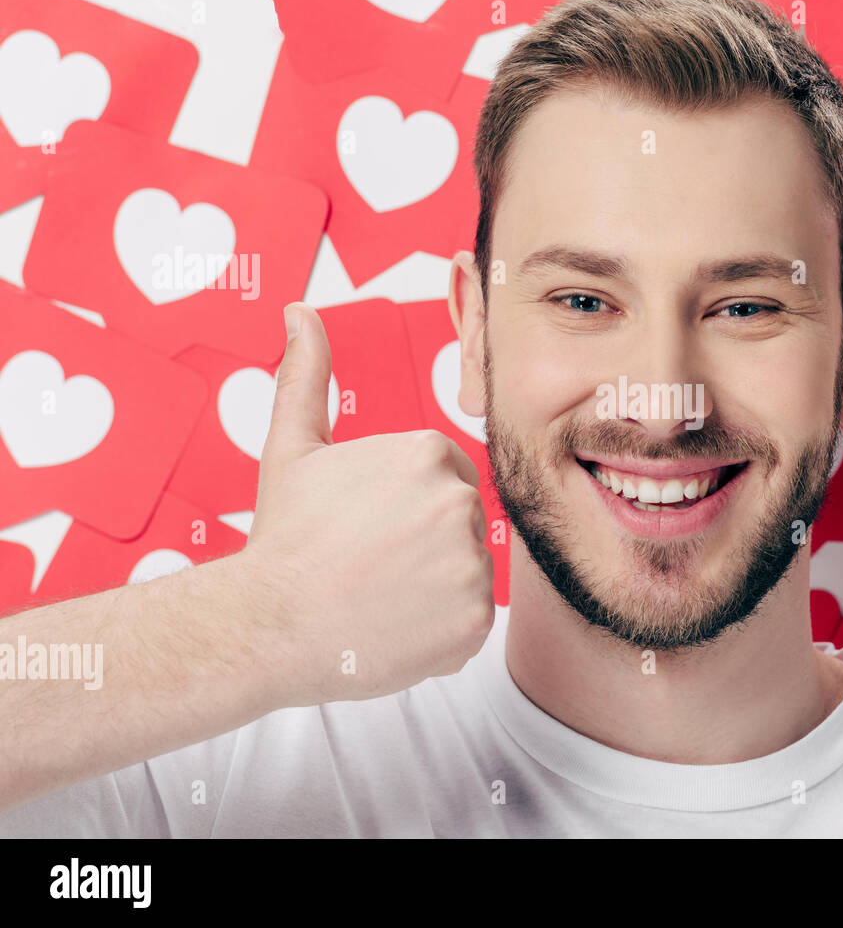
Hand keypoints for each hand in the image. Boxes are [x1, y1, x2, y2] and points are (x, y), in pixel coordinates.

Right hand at [240, 303, 495, 707]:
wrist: (266, 627)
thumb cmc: (283, 539)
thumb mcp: (292, 448)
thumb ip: (307, 376)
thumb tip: (299, 311)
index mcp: (425, 453)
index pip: (445, 477)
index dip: (404, 506)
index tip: (367, 528)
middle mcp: (457, 501)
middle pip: (460, 521)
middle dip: (425, 542)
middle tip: (371, 564)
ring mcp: (471, 562)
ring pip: (469, 569)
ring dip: (435, 586)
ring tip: (380, 595)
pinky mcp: (477, 618)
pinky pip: (472, 619)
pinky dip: (443, 630)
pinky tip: (398, 627)